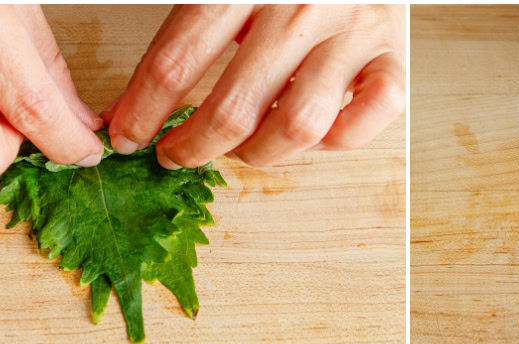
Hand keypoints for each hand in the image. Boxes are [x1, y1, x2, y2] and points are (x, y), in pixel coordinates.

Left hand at [102, 4, 405, 168]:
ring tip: (240, 150)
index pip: (177, 59)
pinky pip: (371, 116)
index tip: (123, 135)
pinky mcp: (394, 54)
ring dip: (258, 154)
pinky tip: (313, 135)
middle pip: (233, 107)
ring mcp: (353, 32)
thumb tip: (131, 101)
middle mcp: (301, 6)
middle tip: (174, 154)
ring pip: (298, 124)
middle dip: (191, 146)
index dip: (142, 109)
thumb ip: (188, 23)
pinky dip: (340, 139)